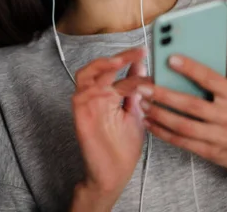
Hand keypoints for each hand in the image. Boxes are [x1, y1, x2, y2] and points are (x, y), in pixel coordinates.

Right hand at [71, 47, 149, 207]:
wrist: (112, 174)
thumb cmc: (123, 148)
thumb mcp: (135, 113)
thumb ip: (135, 91)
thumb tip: (141, 66)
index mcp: (104, 94)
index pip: (114, 68)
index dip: (129, 59)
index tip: (146, 52)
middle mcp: (92, 96)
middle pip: (99, 66)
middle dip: (119, 56)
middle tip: (139, 52)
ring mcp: (84, 105)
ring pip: (88, 75)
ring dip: (104, 66)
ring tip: (121, 60)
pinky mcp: (79, 115)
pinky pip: (85, 94)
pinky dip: (98, 85)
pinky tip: (114, 83)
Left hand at [137, 40, 226, 171]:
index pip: (210, 79)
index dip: (190, 69)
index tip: (169, 59)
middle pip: (192, 104)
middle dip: (165, 95)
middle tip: (143, 87)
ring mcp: (220, 136)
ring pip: (184, 125)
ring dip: (160, 114)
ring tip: (141, 103)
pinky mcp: (209, 151)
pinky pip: (182, 141)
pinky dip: (162, 132)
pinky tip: (148, 121)